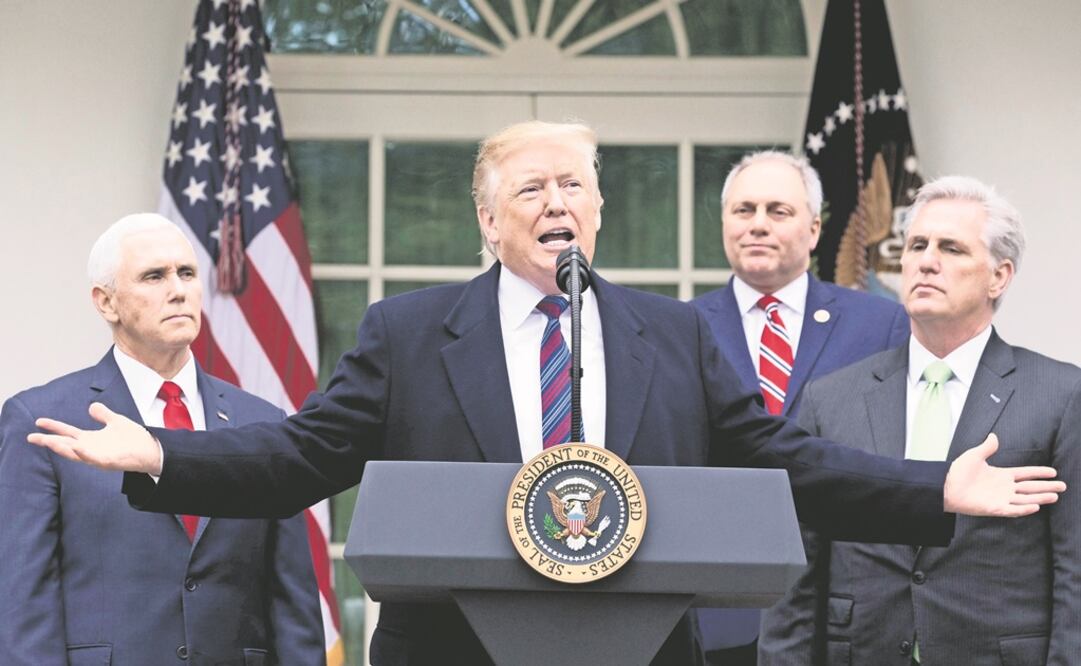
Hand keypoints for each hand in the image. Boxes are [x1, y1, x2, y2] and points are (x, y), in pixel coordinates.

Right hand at [27, 402, 161, 473]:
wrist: (152, 449)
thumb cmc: (134, 438)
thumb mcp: (116, 421)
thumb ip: (103, 414)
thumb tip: (91, 406)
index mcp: (91, 439)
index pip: (67, 433)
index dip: (53, 427)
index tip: (38, 422)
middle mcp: (91, 449)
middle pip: (65, 445)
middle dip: (49, 441)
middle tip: (31, 437)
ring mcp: (99, 456)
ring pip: (76, 454)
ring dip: (62, 448)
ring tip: (48, 441)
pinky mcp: (109, 462)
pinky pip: (94, 459)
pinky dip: (84, 454)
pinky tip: (76, 446)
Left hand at [944, 433, 1065, 516]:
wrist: (945, 486)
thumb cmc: (958, 472)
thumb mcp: (974, 455)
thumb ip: (987, 447)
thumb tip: (994, 436)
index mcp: (1001, 475)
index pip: (1025, 474)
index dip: (1039, 473)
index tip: (1053, 472)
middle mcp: (1004, 488)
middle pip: (1030, 487)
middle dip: (1046, 487)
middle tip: (1063, 487)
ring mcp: (1000, 499)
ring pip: (1025, 499)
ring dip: (1040, 498)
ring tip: (1055, 496)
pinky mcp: (994, 508)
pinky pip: (1012, 509)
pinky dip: (1024, 509)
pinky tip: (1036, 506)